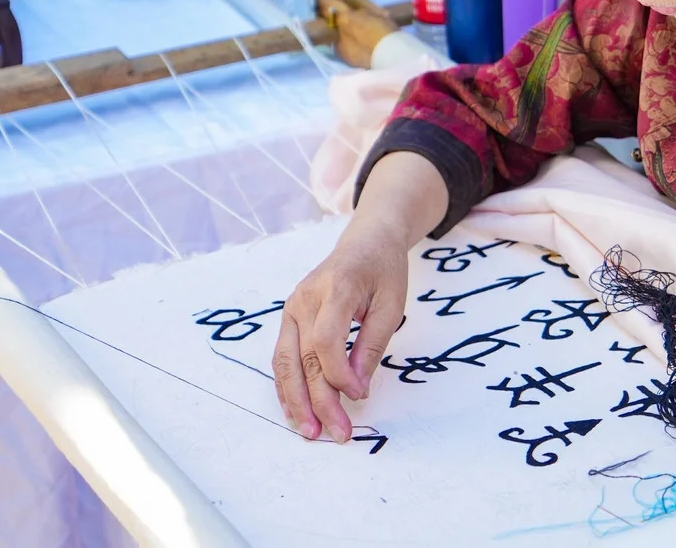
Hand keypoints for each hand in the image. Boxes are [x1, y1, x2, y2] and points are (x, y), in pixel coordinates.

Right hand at [273, 219, 409, 442]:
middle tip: (336, 433)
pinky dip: (288, 386)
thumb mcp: (392, 304)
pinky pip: (283, 357)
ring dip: (295, 401)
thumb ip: (372, 345)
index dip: (339, 374)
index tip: (359, 396)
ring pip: (285, 362)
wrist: (366, 242)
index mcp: (336, 287)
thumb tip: (355, 389)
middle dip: (318, 401)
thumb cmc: (384, 270)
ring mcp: (292, 308)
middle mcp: (304, 298)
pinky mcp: (289, 318)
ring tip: (310, 432)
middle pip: (303, 358)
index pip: (326, 340)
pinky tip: (297, 410)